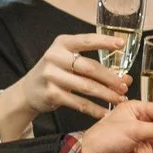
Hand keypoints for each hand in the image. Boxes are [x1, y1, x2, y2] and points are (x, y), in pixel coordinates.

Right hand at [0, 32, 129, 135]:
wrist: (28, 91)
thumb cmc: (54, 73)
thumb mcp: (66, 60)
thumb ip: (91, 64)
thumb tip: (125, 77)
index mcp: (62, 43)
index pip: (87, 40)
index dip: (105, 42)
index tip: (121, 44)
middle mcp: (55, 57)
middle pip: (90, 67)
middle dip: (110, 78)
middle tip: (124, 85)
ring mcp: (51, 76)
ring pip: (86, 86)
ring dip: (106, 94)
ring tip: (119, 98)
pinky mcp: (52, 94)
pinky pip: (79, 103)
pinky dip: (95, 109)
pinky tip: (105, 112)